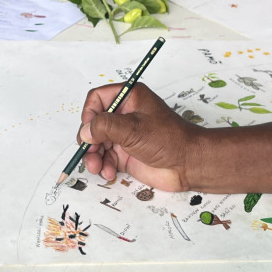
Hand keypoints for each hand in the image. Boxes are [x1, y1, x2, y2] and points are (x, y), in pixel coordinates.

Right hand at [77, 82, 200, 191]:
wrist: (188, 165)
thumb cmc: (167, 139)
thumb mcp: (132, 128)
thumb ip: (104, 127)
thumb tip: (84, 132)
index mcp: (129, 98)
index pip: (98, 98)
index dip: (89, 113)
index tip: (88, 130)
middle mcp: (124, 115)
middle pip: (94, 124)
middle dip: (89, 140)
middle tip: (90, 152)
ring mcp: (124, 136)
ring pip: (97, 143)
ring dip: (93, 156)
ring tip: (96, 167)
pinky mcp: (125, 154)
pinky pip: (105, 158)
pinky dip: (103, 166)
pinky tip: (109, 172)